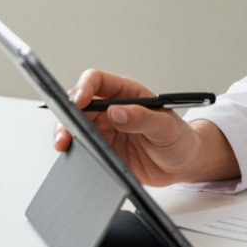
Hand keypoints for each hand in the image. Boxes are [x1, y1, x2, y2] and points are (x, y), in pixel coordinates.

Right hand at [52, 69, 237, 185]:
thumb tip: (117, 112)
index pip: (97, 81)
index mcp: (127, 94)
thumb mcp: (166, 127)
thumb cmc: (179, 138)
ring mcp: (104, 130)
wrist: (183, 164)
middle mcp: (111, 109)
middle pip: (78, 103)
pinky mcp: (101, 151)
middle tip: (66, 130)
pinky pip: (79, 148)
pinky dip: (71, 151)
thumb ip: (142, 118)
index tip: (79, 100)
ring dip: (64, 133)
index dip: (84, 87)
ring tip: (64, 144)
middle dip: (66, 113)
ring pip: (73, 125)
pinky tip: (72, 156)